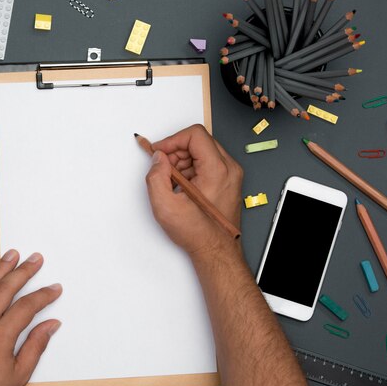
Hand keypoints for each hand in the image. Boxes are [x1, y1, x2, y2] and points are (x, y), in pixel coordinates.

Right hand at [145, 124, 242, 258]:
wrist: (216, 251)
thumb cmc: (198, 233)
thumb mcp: (166, 206)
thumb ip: (156, 176)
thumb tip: (158, 159)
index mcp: (218, 170)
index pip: (194, 134)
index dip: (172, 140)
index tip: (159, 152)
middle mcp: (229, 169)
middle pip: (198, 141)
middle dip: (176, 152)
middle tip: (163, 169)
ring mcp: (231, 174)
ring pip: (202, 151)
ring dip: (182, 161)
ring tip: (172, 183)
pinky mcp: (228, 180)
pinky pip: (207, 163)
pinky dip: (191, 169)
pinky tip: (182, 187)